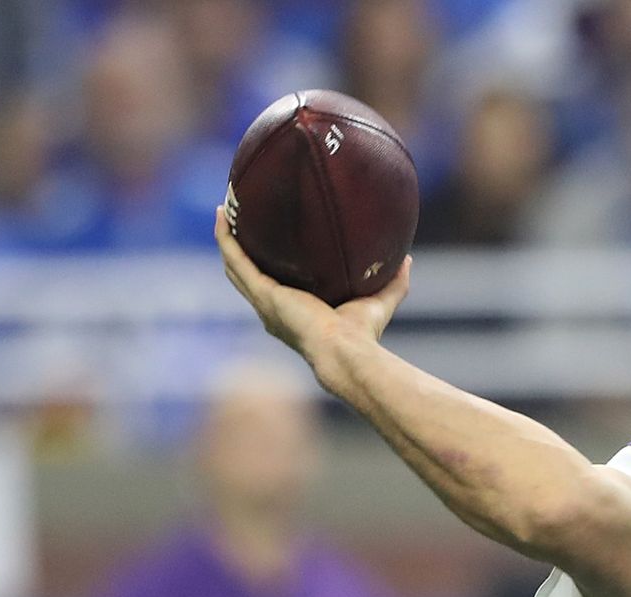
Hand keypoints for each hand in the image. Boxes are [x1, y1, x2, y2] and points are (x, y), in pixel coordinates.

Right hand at [214, 206, 409, 360]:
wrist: (346, 350)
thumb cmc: (363, 335)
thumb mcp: (379, 301)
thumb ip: (394, 282)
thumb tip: (407, 258)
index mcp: (293, 313)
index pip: (274, 287)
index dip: (267, 267)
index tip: (269, 245)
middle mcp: (272, 308)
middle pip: (246, 275)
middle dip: (240, 250)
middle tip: (237, 221)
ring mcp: (264, 301)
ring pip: (234, 266)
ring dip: (227, 239)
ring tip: (225, 212)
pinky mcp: (263, 292)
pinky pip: (236, 259)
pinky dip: (226, 238)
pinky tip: (224, 215)